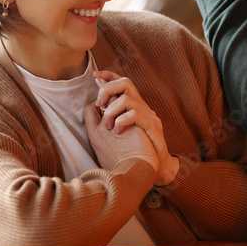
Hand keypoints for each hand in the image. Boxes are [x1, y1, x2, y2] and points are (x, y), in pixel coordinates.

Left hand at [94, 70, 179, 184]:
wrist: (146, 170)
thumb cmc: (128, 153)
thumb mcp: (112, 132)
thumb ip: (104, 116)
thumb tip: (93, 102)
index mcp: (132, 107)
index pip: (122, 83)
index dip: (109, 76)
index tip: (95, 75)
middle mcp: (142, 107)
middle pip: (126, 83)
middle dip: (108, 89)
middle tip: (100, 104)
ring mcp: (149, 115)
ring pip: (127, 98)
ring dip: (112, 111)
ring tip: (109, 126)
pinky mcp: (153, 125)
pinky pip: (134, 114)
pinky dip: (121, 121)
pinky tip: (118, 131)